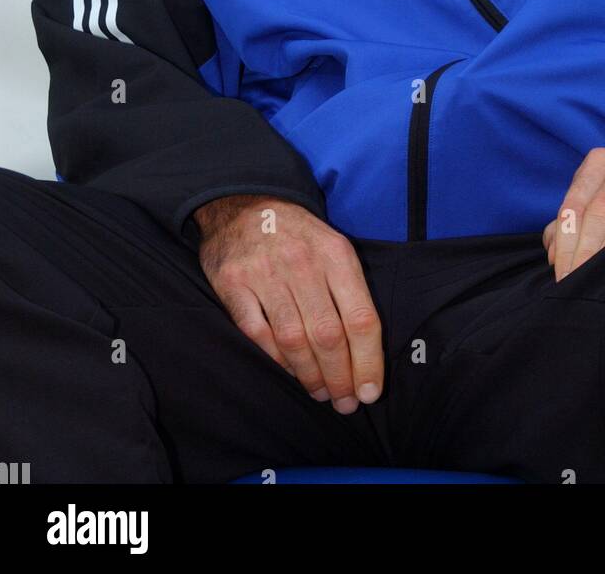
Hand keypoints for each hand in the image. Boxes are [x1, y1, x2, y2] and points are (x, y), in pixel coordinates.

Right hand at [194, 195, 383, 413]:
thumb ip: (350, 291)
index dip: (368, 361)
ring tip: (320, 392)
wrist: (244, 202)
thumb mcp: (333, 246)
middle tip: (345, 402)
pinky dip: (276, 359)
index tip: (371, 391)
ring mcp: (265, 274)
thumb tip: (367, 351)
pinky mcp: (234, 284)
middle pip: (329, 335)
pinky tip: (289, 371)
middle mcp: (303, 264)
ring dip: (310, 375)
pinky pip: (258, 334)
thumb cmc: (298, 235)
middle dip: (341, 377)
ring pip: (294, 340)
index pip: (361, 318)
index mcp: (336, 255)